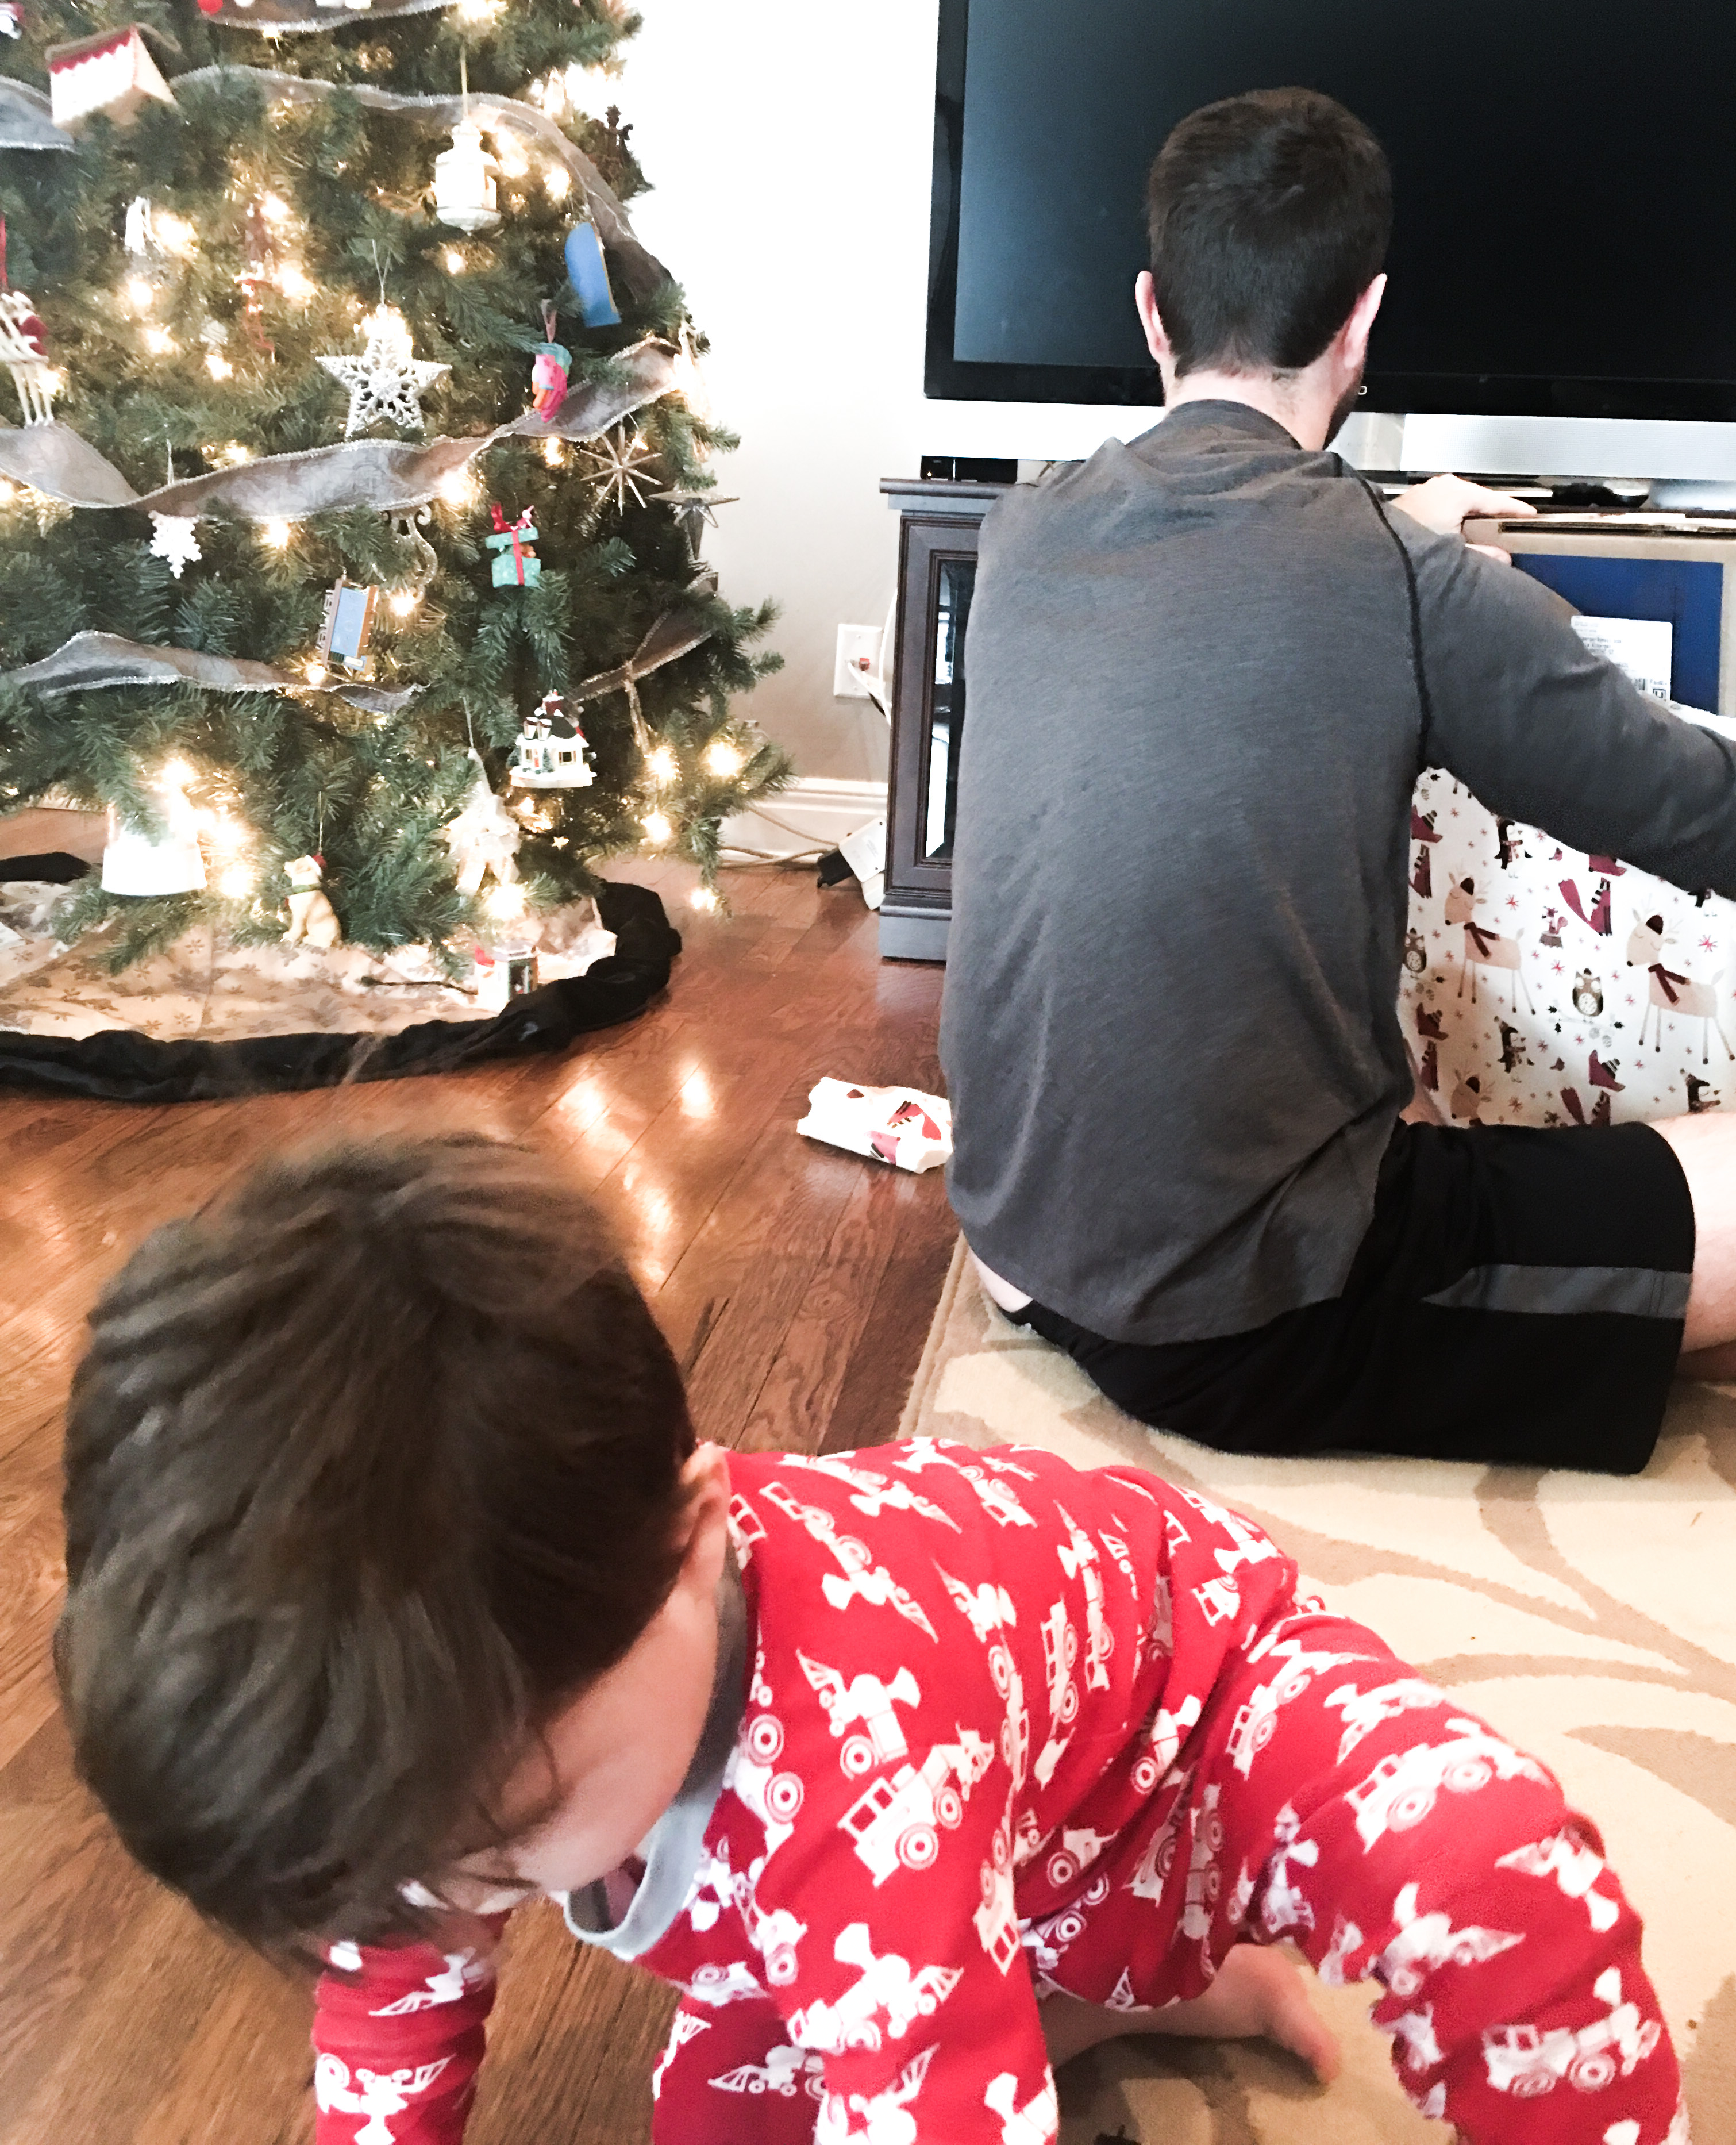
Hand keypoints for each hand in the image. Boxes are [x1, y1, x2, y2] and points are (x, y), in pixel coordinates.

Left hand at [1390, 474, 1536, 563]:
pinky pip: (1443, 511)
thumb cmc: (1408, 548)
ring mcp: (1423, 494)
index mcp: (1456, 492)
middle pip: (1478, 501)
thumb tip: (1504, 558)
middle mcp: (1440, 487)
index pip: (1496, 500)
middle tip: (1512, 531)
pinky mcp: (1411, 506)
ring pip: (1459, 506)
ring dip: (1472, 522)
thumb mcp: (1454, 554)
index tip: (1532, 517)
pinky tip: (1458, 538)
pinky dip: (1454, 523)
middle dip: (1493, 517)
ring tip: (1486, 539)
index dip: (1516, 511)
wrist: (1368, 554)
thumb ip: (1482, 555)